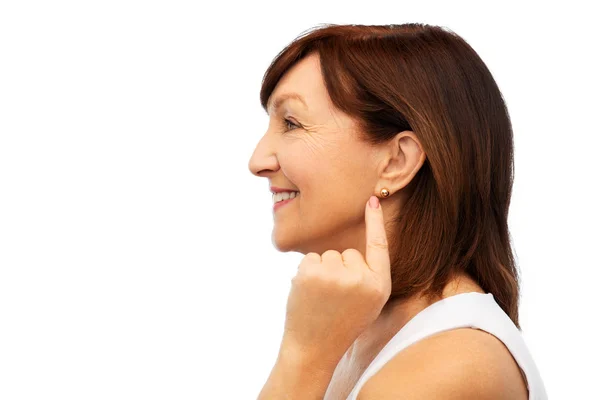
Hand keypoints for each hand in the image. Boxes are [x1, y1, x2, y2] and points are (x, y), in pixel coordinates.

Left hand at [281, 196, 391, 365]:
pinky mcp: (313, 273)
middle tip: (334, 298)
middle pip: (348, 252)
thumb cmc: (341, 324)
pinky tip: (308, 294)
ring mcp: (336, 276)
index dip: (375, 222)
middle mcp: (362, 279)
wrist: (313, 349)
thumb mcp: (368, 303)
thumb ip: (368, 276)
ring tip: (321, 298)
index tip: (372, 199)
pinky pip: (310, 258)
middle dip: (339, 268)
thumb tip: (356, 247)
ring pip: (328, 255)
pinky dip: (306, 272)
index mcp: (380, 286)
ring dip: (322, 271)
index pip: (379, 246)